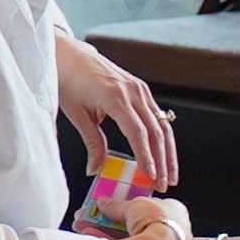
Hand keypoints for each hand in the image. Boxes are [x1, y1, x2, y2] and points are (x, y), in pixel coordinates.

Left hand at [57, 35, 179, 188]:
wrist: (71, 56)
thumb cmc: (70, 81)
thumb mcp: (77, 115)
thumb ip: (92, 142)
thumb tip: (95, 168)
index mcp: (115, 97)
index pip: (137, 132)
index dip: (145, 156)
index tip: (150, 175)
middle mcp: (133, 91)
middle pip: (156, 131)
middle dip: (162, 161)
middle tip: (162, 184)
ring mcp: (140, 89)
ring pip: (163, 125)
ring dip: (168, 153)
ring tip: (169, 174)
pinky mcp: (142, 90)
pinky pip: (159, 117)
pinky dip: (164, 138)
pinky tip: (165, 155)